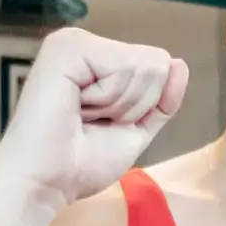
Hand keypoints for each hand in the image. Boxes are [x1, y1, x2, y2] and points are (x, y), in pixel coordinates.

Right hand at [0, 28, 188, 205]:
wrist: (46, 183)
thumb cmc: (80, 163)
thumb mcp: (135, 129)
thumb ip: (160, 99)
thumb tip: (179, 63)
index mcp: (98, 61)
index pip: (159, 67)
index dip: (145, 107)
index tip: (103, 124)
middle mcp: (86, 45)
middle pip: (157, 64)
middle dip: (135, 105)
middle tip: (91, 121)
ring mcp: (75, 42)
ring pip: (146, 66)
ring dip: (121, 105)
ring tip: (82, 116)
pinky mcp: (68, 47)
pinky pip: (126, 67)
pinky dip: (110, 99)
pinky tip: (77, 107)